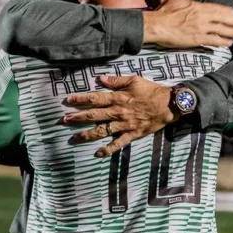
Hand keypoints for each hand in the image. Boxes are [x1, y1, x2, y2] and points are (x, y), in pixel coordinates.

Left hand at [61, 75, 176, 157]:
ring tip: (74, 138)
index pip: (95, 98)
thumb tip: (100, 78)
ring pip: (102, 131)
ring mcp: (124, 125)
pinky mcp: (132, 134)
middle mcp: (118, 112)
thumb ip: (116, 80)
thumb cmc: (151, 91)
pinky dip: (108, 149)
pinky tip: (97, 154)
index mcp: (118, 98)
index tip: (68, 101)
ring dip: (87, 134)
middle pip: (94, 115)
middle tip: (64, 121)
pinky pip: (118, 144)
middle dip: (78, 118)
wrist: (168, 105)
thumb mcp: (133, 80)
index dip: (80, 99)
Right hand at [143, 0, 232, 48]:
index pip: (216, 8)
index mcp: (196, 6)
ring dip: (232, 31)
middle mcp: (201, 16)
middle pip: (222, 18)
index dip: (227, 11)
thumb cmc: (162, 13)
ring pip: (221, 29)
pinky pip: (214, 40)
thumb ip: (184, 1)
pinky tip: (229, 43)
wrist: (156, 25)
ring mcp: (200, 28)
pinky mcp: (197, 39)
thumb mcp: (175, 1)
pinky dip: (223, 41)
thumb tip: (186, 0)